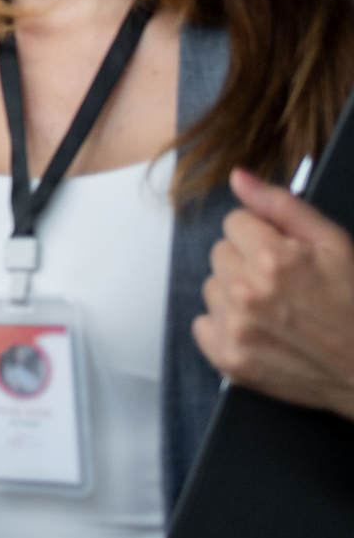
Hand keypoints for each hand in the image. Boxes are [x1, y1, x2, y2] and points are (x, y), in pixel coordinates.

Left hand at [193, 168, 353, 420]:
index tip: (283, 253)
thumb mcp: (334, 243)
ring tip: (276, 308)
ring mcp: (236, 330)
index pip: (234, 222)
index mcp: (273, 260)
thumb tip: (238, 177)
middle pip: (220, 253)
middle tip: (285, 283)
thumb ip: (281, 205)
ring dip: (234, 293)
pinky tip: (259, 330)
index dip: (262, 235)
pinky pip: (202, 324)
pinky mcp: (229, 360)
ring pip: (211, 287)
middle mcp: (248, 294)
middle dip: (247, 261)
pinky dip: (224, 326)